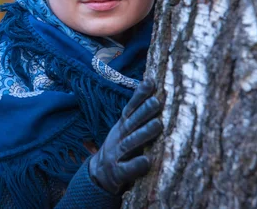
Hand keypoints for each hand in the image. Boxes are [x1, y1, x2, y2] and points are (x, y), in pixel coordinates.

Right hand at [89, 78, 162, 194]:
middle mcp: (119, 137)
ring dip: (143, 133)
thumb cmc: (120, 148)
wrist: (99, 175)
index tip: (151, 82)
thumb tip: (152, 89)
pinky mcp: (117, 173)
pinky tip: (147, 160)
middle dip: (144, 111)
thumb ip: (138, 115)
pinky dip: (136, 165)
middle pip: (132, 122)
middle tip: (157, 102)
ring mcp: (116, 154)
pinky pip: (127, 169)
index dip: (140, 95)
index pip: (131, 108)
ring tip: (158, 125)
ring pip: (130, 142)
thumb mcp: (125, 130)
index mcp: (122, 126)